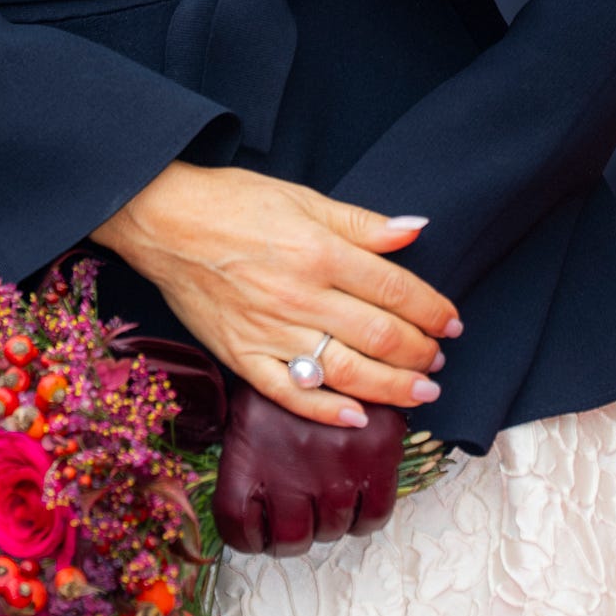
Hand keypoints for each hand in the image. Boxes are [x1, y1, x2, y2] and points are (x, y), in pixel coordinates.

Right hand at [90, 161, 461, 427]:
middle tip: (439, 360)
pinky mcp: (241, 356)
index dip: (432, 310)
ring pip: (346, 372)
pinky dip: (326, 410)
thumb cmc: (235, 203)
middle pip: (380, 336)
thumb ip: (362, 223)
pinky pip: (290, 394)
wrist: (164, 220)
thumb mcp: (304, 199)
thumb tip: (415, 229)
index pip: (395, 290)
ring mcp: (270, 332)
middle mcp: (301, 296)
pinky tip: (357, 416)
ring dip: (392, 388)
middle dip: (420, 353)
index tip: (451, 322)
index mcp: (321, 252)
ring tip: (420, 393)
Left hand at [210, 377, 405, 555]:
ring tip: (329, 496)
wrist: (320, 318)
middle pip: (292, 538)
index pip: (238, 528)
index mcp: (244, 455)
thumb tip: (256, 502)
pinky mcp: (375, 454)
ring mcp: (334, 465)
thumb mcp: (248, 403)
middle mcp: (287, 468)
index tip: (260, 529)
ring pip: (332, 531)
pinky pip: (373, 517)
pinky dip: (365, 516)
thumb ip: (250, 452)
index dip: (250, 537)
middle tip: (302, 509)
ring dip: (331, 521)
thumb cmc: (279, 362)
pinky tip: (357, 498)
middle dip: (297, 530)